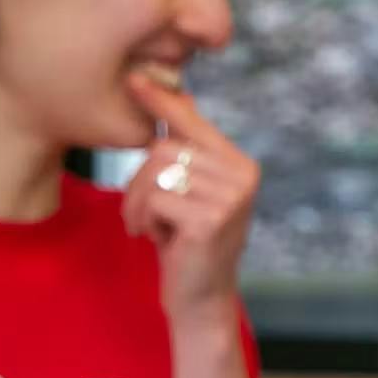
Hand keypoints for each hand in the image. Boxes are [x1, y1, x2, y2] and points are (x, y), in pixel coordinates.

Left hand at [123, 72, 260, 325]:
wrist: (200, 299)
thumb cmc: (187, 244)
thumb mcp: (189, 192)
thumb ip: (187, 151)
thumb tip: (176, 93)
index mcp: (240, 164)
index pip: (193, 123)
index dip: (162, 102)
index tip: (134, 78)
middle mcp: (243, 176)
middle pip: (163, 149)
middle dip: (139, 182)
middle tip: (145, 216)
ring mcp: (230, 198)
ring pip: (155, 173)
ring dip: (138, 204)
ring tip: (152, 228)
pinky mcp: (210, 219)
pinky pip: (154, 199)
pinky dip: (143, 220)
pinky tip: (159, 240)